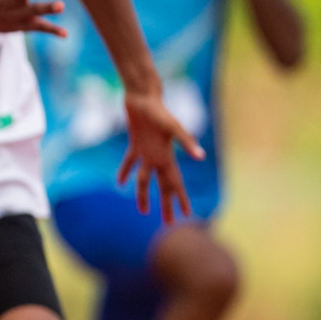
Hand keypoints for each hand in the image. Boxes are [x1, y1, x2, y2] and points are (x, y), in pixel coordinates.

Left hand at [116, 87, 205, 222]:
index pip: (175, 183)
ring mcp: (147, 151)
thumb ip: (186, 141)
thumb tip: (201, 156)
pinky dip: (126, 171)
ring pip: (145, 178)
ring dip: (144, 194)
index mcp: (167, 157)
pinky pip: (130, 161)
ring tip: (142, 211)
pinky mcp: (135, 143)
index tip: (186, 217)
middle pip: (163, 186)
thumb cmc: (159, 110)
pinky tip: (120, 183)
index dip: (180, 199)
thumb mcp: (172, 126)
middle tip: (168, 224)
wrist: (144, 95)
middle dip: (166, 204)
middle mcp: (158, 157)